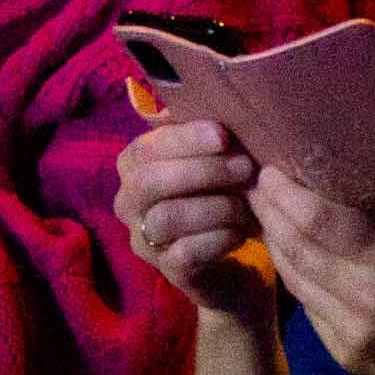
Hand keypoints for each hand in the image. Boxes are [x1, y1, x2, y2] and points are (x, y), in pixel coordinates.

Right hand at [112, 78, 275, 320]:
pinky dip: (218, 239)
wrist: (227, 258)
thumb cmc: (218, 193)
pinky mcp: (166, 271)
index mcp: (134, 165)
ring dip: (214, 206)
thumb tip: (231, 102)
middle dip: (202, 171)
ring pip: (166, 218)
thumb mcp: (214, 159)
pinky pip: (185, 253)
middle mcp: (129, 202)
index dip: (184, 139)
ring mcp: (143, 239)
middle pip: (151, 181)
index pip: (147, 146)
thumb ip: (210, 135)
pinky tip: (240, 232)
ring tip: (246, 204)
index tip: (224, 135)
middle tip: (245, 168)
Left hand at [251, 164, 374, 374]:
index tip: (271, 170)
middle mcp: (369, 298)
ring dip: (274, 242)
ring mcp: (353, 331)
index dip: (289, 195)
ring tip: (263, 213)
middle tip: (256, 184)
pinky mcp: (344, 354)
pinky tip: (286, 253)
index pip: (324, 222)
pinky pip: (308, 305)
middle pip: (300, 247)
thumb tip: (337, 183)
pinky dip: (293, 274)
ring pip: (296, 277)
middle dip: (271, 212)